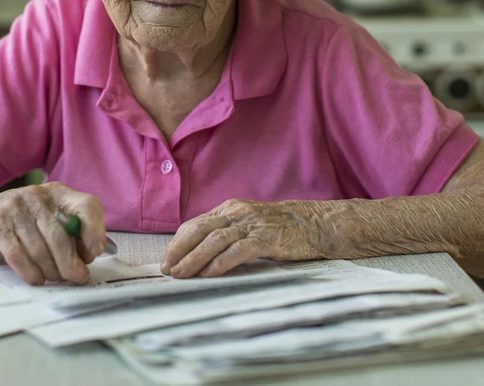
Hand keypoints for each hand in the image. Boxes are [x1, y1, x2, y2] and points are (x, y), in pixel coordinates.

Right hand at [0, 182, 106, 285]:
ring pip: (40, 250)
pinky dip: (31, 273)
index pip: (86, 205)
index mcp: (57, 192)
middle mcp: (37, 196)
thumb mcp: (50, 215)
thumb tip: (90, 254)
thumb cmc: (24, 219)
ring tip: (56, 278)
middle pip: (60, 237)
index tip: (95, 252)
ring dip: (51, 272)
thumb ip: (72, 230)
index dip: (95, 230)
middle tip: (77, 277)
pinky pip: (18, 256)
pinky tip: (37, 279)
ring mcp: (15, 209)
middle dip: (71, 264)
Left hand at [161, 199, 324, 277]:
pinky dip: (220, 263)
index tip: (167, 259)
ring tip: (181, 274)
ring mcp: (251, 224)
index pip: (195, 224)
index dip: (178, 242)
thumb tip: (199, 254)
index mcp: (230, 208)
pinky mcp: (266, 239)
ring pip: (214, 240)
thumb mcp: (249, 224)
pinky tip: (209, 274)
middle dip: (179, 250)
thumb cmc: (281, 228)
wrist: (316, 223)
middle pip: (199, 230)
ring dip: (194, 258)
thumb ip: (227, 233)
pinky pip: (237, 250)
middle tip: (167, 268)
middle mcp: (236, 213)